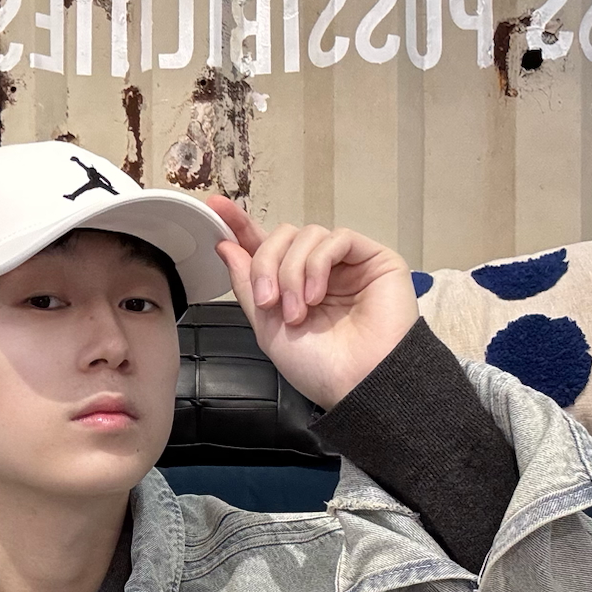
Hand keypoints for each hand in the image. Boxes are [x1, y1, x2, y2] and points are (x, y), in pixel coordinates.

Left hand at [210, 197, 419, 410]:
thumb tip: (226, 246)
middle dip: (266, 265)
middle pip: (282, 236)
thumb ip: (247, 284)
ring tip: (298, 311)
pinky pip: (336, 238)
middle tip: (268, 302)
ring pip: (306, 235)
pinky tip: (318, 295)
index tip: (216, 207)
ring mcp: (348, 264)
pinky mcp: (375, 259)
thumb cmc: (319, 367)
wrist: (359, 384)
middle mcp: (320, 272)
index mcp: (294, 288)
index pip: (267, 247)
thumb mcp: (267, 327)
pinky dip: (317, 264)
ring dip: (292, 272)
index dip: (242, 227)